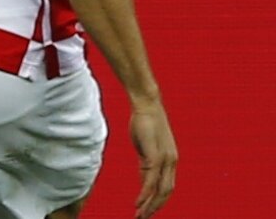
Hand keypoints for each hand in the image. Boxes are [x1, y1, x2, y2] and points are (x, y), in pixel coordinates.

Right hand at [130, 100, 177, 217]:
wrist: (146, 104)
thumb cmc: (145, 121)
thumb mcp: (146, 145)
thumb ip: (147, 162)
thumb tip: (145, 177)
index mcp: (170, 159)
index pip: (166, 186)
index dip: (158, 200)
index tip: (147, 210)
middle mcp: (172, 161)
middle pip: (166, 192)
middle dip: (155, 207)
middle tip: (144, 218)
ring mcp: (165, 159)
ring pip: (160, 189)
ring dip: (150, 205)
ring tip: (140, 216)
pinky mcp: (156, 155)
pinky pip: (151, 180)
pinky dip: (145, 194)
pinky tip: (138, 202)